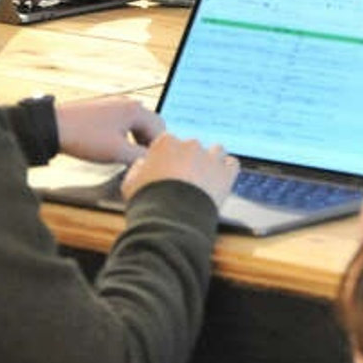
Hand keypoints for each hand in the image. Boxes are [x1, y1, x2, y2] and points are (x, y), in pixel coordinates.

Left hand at [55, 95, 164, 163]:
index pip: (161, 130)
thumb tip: (153, 163)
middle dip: (149, 144)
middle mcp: (128, 103)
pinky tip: (116, 148)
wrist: (53, 126)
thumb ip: (140, 158)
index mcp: (136, 110)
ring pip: (136, 125)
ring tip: (129, 157)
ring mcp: (115, 105)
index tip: (153, 164)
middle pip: (150, 125)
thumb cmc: (84, 137)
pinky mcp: (104, 110)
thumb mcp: (117, 152)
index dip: (158, 150)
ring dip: (137, 140)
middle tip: (143, 162)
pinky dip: (125, 136)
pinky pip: (124, 123)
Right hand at [121, 133, 238, 206]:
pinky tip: (220, 181)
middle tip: (184, 180)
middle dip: (189, 160)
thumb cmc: (149, 203)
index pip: (168, 142)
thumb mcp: (130, 184)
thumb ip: (137, 169)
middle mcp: (189, 145)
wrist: (171, 220)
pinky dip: (227, 171)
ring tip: (204, 181)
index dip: (167, 156)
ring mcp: (210, 158)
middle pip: (192, 147)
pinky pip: (232, 164)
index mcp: (165, 144)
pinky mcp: (226, 173)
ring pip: (215, 151)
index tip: (166, 168)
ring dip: (211, 162)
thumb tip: (142, 165)